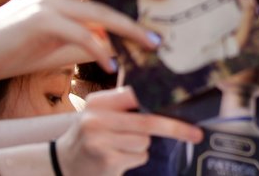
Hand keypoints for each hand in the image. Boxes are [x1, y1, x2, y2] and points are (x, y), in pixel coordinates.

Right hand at [0, 0, 169, 80]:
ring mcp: (49, 1)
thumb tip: (128, 44)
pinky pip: (80, 36)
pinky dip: (100, 51)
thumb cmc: (22, 45)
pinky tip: (112, 65)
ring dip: (131, 28)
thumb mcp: (64, 36)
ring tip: (154, 42)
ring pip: (101, 11)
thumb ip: (94, 35)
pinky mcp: (40, 21)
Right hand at [56, 87, 202, 175]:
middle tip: (196, 134)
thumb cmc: (92, 134)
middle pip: (149, 121)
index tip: (186, 103)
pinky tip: (119, 157)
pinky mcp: (106, 161)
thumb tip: (169, 102)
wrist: (62, 164)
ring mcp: (100, 142)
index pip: (137, 95)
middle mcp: (97, 119)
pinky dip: (136, 158)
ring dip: (143, 145)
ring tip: (123, 146)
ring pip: (145, 141)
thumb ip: (126, 105)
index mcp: (100, 102)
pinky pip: (139, 157)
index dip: (163, 99)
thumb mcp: (101, 113)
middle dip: (176, 128)